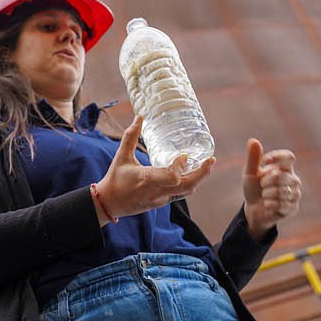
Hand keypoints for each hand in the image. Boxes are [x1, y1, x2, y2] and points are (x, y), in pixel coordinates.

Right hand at [93, 115, 215, 225]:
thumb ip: (131, 136)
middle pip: (187, 186)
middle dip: (202, 173)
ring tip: (205, 165)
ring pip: (186, 191)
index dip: (181, 166)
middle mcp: (156, 191)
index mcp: (146, 178)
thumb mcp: (121, 156)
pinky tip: (192, 173)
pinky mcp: (162, 202)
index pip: (171, 176)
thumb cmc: (115, 178)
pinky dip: (188, 184)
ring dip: (198, 178)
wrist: (109, 203)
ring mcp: (160, 199)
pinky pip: (180, 194)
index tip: (184, 155)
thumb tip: (140, 117)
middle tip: (211, 160)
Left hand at [242, 138, 301, 240]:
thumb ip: (253, 158)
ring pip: (282, 191)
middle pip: (282, 175)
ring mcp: (295, 194)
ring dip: (267, 194)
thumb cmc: (254, 188)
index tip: (264, 163)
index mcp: (285, 168)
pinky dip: (270, 204)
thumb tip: (253, 140)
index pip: (289, 157)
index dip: (276, 158)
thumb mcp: (250, 173)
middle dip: (266, 180)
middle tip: (262, 185)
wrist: (253, 209)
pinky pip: (282, 204)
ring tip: (264, 195)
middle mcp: (293, 179)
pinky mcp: (293, 208)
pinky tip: (267, 204)